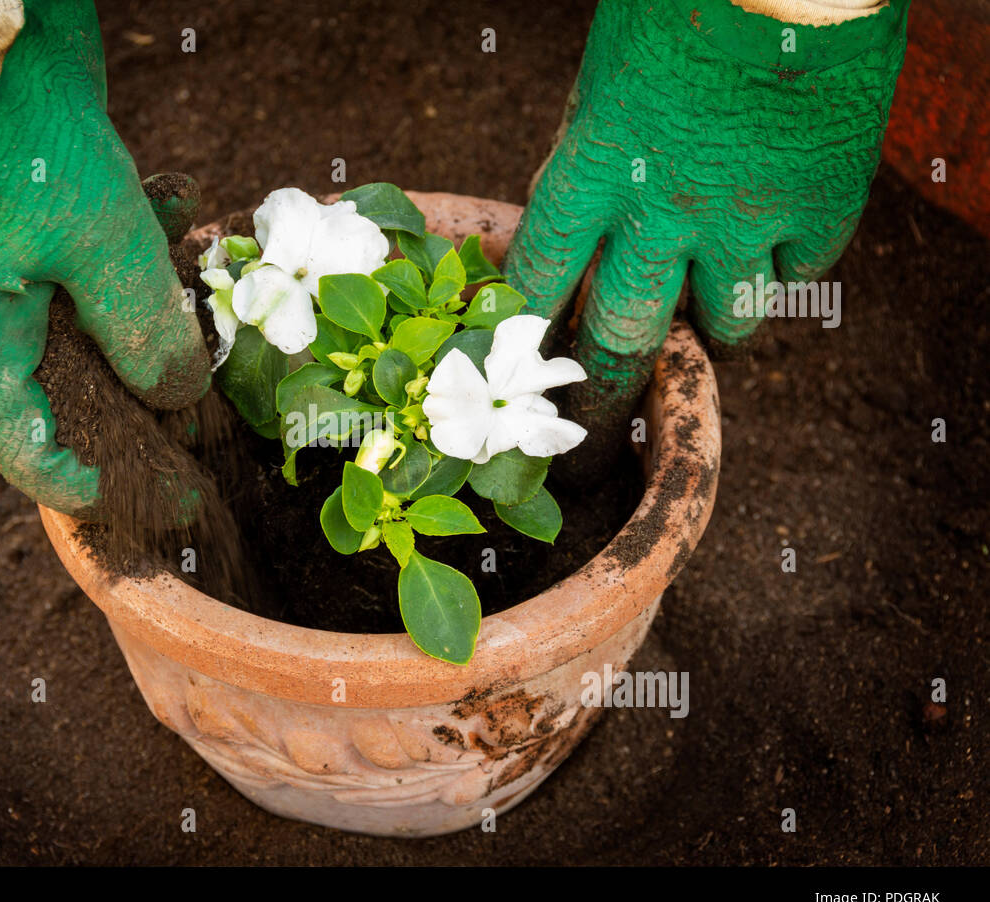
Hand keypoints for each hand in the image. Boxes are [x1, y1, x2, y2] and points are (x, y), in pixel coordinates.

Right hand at [0, 0, 207, 516]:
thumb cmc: (28, 140)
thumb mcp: (101, 245)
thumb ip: (141, 330)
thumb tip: (178, 396)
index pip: (12, 440)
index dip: (70, 480)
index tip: (132, 492)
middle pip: (52, 401)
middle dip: (121, 430)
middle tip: (186, 455)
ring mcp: (15, 271)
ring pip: (83, 343)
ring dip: (141, 360)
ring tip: (202, 380)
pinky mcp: (47, 231)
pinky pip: (96, 286)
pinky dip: (139, 295)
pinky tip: (186, 278)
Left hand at [505, 0, 907, 467]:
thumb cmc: (682, 4)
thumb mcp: (605, 83)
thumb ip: (591, 160)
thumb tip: (578, 217)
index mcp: (593, 171)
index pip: (539, 280)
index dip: (523, 335)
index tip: (514, 371)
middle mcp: (663, 212)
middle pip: (624, 336)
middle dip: (606, 390)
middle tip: (595, 425)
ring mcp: (746, 217)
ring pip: (726, 325)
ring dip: (712, 328)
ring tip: (706, 317)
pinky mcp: (821, 205)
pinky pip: (799, 275)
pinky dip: (785, 269)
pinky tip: (776, 249)